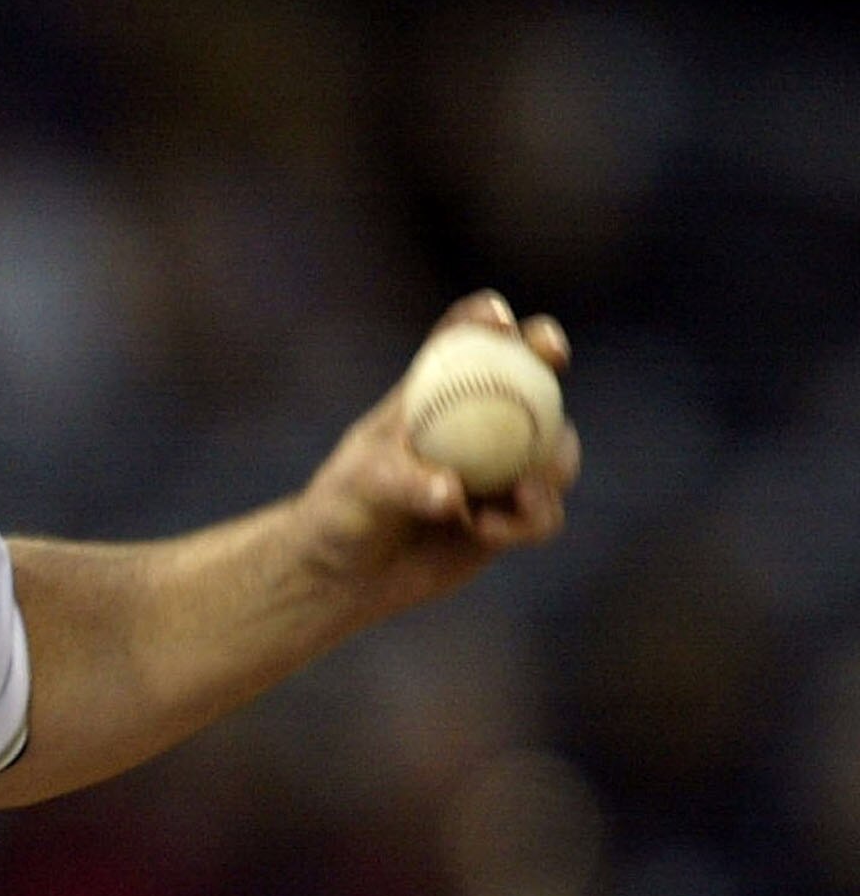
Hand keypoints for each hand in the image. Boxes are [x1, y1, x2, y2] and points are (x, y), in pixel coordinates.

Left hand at [297, 291, 581, 619]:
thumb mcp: (363, 486)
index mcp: (428, 396)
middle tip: (553, 356)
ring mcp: (498, 468)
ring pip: (554, 447)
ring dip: (551, 462)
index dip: (486, 319)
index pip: (461, 342)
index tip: (500, 320)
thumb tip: (455, 493)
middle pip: (526, 375)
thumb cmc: (341, 512)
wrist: (346, 576)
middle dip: (547, 354)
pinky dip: (530, 518)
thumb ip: (407, 483)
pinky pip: (545, 511)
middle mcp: (471, 424)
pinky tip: (487, 530)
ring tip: (520, 490)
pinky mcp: (511, 515)